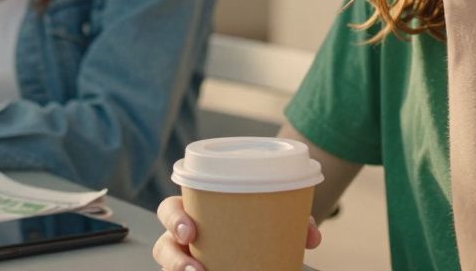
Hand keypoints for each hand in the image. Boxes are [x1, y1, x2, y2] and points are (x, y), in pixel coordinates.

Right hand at [151, 195, 320, 270]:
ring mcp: (187, 259)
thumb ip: (293, 220)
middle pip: (163, 245)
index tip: (190, 232)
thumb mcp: (272, 215)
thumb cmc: (256, 220)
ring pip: (169, 268)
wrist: (261, 239)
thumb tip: (312, 236)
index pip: (170, 210)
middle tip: (196, 269)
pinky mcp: (197, 270)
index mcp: (195, 211)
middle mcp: (184, 238)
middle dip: (174, 258)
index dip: (174, 220)